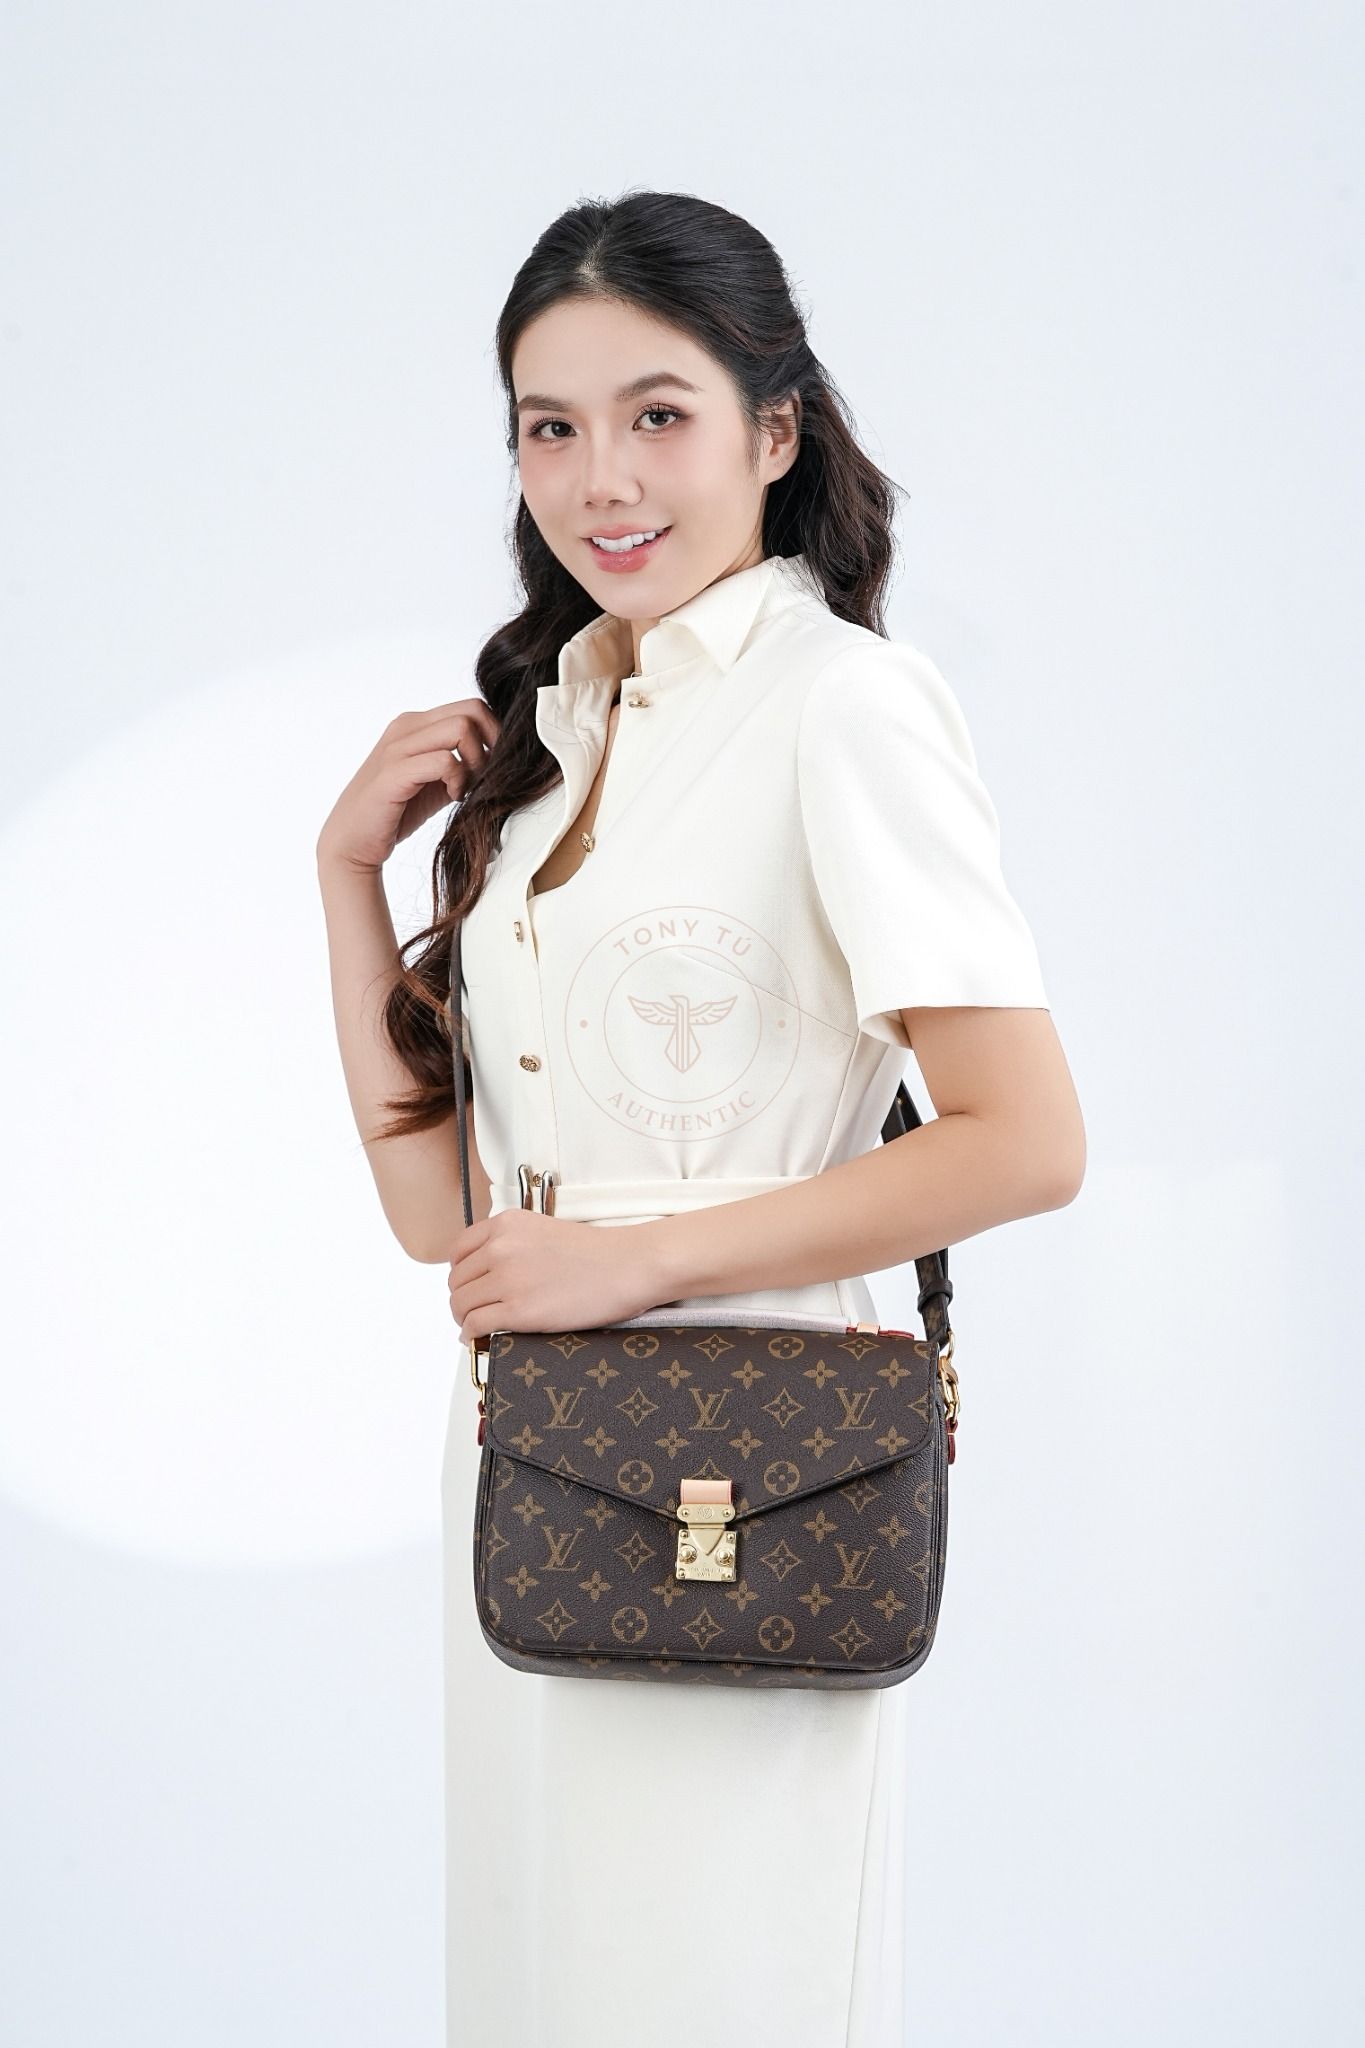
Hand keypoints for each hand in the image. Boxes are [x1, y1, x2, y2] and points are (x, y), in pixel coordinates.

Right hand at [315, 697, 501, 875]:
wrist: (353, 841)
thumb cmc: (397, 811)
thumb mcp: (439, 780)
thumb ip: (463, 763)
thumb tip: (503, 757)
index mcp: (416, 724)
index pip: (472, 707)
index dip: (495, 734)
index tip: (493, 766)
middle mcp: (406, 727)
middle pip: (472, 710)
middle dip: (492, 744)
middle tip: (484, 776)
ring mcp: (398, 747)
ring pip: (461, 728)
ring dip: (476, 762)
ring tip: (465, 788)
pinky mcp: (393, 773)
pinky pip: (445, 761)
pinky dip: (459, 780)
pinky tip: (453, 797)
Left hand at [447, 1207, 677, 1346]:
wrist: (628, 1266)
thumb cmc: (598, 1253)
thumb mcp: (544, 1230)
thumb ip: (512, 1243)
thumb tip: (487, 1273)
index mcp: (507, 1224)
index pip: (458, 1251)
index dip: (460, 1273)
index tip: (469, 1286)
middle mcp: (501, 1247)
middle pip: (457, 1280)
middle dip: (462, 1299)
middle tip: (474, 1312)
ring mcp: (509, 1279)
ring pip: (461, 1304)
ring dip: (464, 1319)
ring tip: (477, 1327)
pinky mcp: (519, 1311)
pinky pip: (475, 1325)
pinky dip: (470, 1335)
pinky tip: (479, 1339)